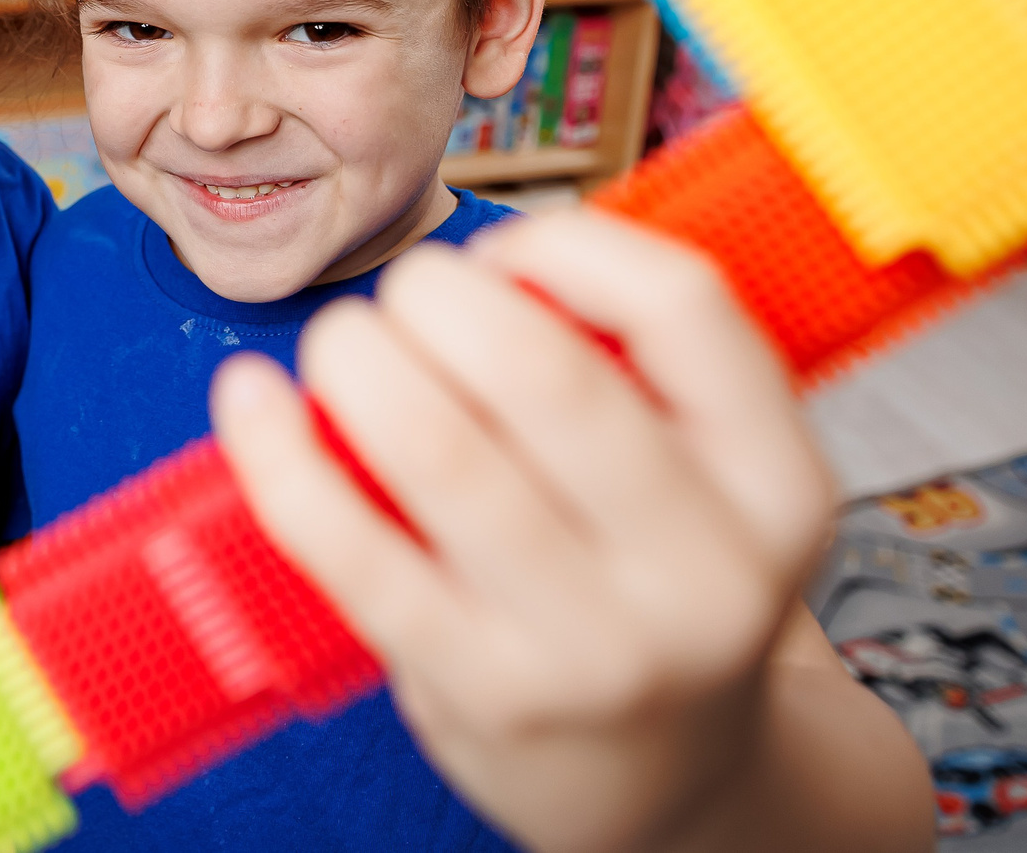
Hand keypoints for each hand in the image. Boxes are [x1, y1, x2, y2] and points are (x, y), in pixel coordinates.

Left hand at [212, 209, 915, 852]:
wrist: (657, 782)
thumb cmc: (647, 582)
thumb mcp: (702, 479)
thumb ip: (630, 368)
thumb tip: (473, 266)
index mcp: (776, 483)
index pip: (683, 304)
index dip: (566, 243)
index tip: (503, 254)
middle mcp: (703, 570)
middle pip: (545, 372)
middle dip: (438, 298)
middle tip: (404, 297)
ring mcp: (591, 645)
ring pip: (442, 453)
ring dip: (358, 361)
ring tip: (341, 345)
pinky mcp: (480, 690)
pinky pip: (353, 551)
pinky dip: (280, 456)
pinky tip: (250, 400)